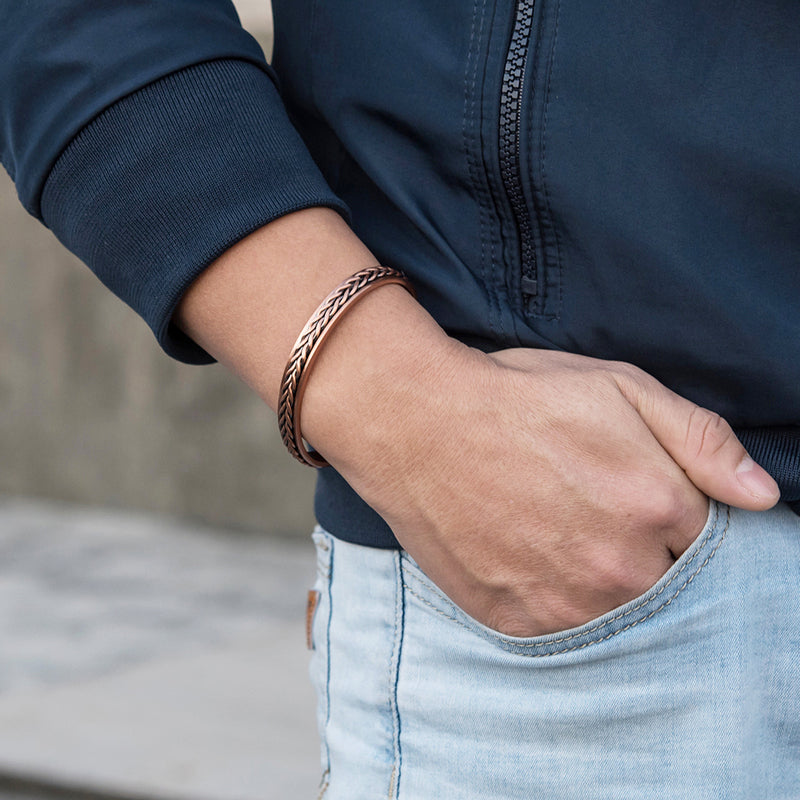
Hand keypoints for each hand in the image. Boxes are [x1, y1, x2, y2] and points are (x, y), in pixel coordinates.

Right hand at [314, 339, 778, 637]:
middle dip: (643, 553)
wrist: (417, 423)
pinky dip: (556, 599)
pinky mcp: (518, 621)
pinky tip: (529, 553)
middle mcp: (621, 568)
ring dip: (601, 583)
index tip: (638, 499)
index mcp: (658, 505)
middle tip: (589, 511)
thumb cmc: (517, 398)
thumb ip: (700, 439)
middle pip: (666, 586)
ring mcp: (567, 603)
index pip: (709, 543)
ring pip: (617, 612)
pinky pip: (563, 629)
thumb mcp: (619, 387)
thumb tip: (762, 495)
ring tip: (557, 531)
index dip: (675, 519)